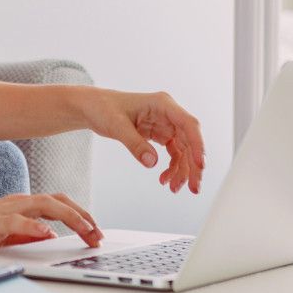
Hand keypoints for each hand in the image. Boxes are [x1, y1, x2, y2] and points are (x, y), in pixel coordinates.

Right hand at [0, 193, 103, 258]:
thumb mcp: (7, 237)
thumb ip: (27, 235)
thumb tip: (51, 236)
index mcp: (21, 205)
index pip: (58, 204)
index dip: (81, 215)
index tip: (96, 232)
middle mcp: (16, 203)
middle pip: (57, 200)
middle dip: (82, 215)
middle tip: (98, 234)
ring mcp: (4, 210)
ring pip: (43, 205)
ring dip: (69, 217)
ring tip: (86, 230)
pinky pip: (15, 222)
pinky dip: (33, 226)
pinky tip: (47, 233)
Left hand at [79, 89, 205, 193]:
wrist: (93, 108)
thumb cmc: (103, 108)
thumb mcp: (116, 126)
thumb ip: (134, 144)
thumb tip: (152, 163)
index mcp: (162, 104)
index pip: (188, 124)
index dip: (197, 144)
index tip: (199, 165)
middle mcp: (168, 114)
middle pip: (190, 141)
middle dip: (193, 166)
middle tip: (193, 188)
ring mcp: (165, 125)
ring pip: (183, 150)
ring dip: (182, 171)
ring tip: (173, 188)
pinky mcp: (160, 135)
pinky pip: (173, 154)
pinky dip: (171, 168)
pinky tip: (164, 180)